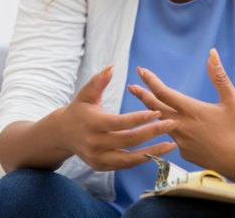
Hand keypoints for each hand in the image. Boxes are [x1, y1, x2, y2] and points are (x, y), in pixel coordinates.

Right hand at [50, 65, 177, 171]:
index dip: (138, 118)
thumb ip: (98, 81)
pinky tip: (158, 153)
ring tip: (171, 145)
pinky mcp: (101, 167)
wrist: (63, 134)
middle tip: (172, 125)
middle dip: (152, 133)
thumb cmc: (78, 109)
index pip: (119, 123)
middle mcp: (94, 144)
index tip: (157, 112)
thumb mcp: (86, 94)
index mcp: (92, 124)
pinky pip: (125, 164)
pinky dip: (141, 159)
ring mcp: (97, 158)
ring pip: (129, 158)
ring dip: (152, 152)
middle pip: (128, 140)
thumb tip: (111, 68)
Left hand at [127, 48, 234, 182]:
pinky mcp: (185, 154)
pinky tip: (172, 126)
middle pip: (155, 109)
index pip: (164, 93)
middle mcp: (182, 127)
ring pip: (161, 123)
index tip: (140, 71)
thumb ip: (220, 77)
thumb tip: (212, 54)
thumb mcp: (234, 100)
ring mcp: (181, 142)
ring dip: (152, 112)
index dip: (150, 81)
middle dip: (142, 96)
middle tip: (131, 86)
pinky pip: (173, 138)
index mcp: (193, 111)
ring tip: (146, 103)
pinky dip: (169, 128)